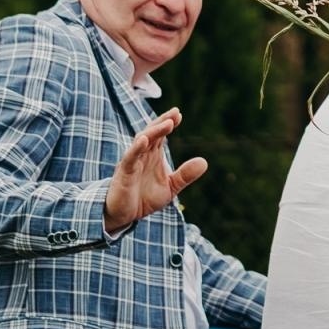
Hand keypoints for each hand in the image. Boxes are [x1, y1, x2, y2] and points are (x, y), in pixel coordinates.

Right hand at [103, 108, 207, 233]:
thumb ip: (185, 175)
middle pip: (152, 132)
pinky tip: (144, 140)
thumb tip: (204, 162)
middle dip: (163, 122)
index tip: (179, 114)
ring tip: (167, 123)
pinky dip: (136, 148)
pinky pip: (130, 157)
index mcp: (152, 155)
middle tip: (175, 113)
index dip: (169, 123)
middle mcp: (142, 155)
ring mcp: (132, 162)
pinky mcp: (124, 172)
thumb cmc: (144, 198)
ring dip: (154, 131)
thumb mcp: (170, 187)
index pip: (161, 135)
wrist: (124, 215)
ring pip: (141, 141)